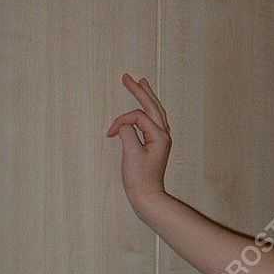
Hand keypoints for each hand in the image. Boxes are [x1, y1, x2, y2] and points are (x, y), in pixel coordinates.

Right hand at [106, 74, 171, 209]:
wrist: (147, 196)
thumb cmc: (139, 178)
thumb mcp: (131, 154)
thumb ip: (128, 133)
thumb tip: (124, 125)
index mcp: (159, 135)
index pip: (138, 116)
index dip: (122, 121)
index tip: (110, 134)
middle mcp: (163, 134)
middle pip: (153, 105)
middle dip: (140, 91)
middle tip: (128, 77)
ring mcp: (161, 139)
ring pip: (155, 111)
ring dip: (147, 97)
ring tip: (141, 83)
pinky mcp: (156, 144)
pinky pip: (153, 120)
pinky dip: (147, 110)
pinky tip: (145, 107)